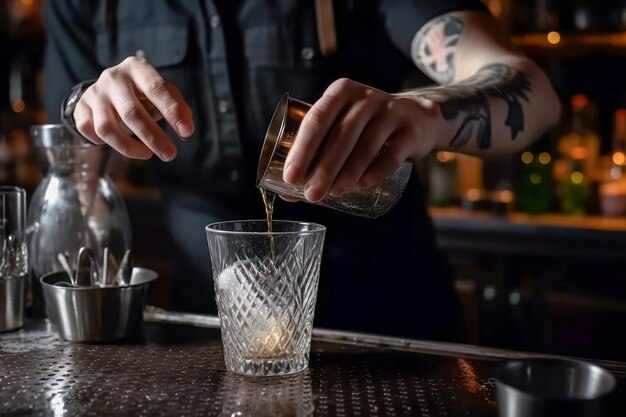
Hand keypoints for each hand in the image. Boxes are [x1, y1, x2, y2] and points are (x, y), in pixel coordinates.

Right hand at [73, 56, 194, 160]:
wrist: (111, 86)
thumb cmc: (145, 92)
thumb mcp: (164, 92)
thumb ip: (179, 108)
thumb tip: (186, 130)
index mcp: (137, 68)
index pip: (156, 89)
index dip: (172, 112)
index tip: (187, 133)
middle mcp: (113, 77)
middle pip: (132, 112)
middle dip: (153, 137)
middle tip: (169, 155)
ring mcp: (95, 92)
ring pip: (107, 127)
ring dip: (129, 147)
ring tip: (147, 154)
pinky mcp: (81, 107)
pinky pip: (89, 131)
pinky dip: (103, 143)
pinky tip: (119, 144)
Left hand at [282, 78, 438, 201]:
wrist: (417, 119)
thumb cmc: (366, 126)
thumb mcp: (342, 126)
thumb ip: (318, 154)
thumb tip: (287, 193)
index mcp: (341, 92)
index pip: (316, 120)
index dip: (302, 150)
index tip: (291, 177)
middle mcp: (366, 97)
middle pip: (340, 136)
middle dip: (323, 169)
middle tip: (311, 195)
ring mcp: (391, 112)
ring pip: (365, 147)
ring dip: (347, 174)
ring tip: (334, 193)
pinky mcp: (410, 131)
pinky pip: (391, 156)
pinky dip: (374, 173)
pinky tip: (361, 186)